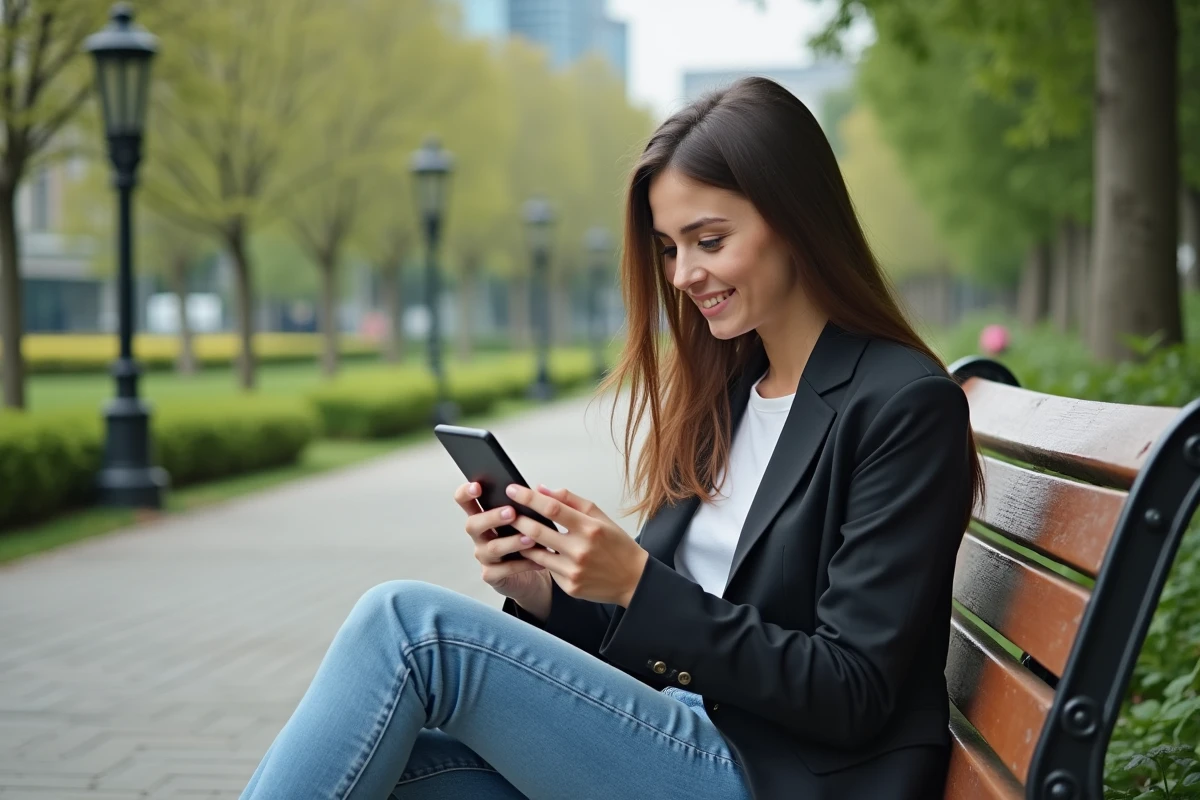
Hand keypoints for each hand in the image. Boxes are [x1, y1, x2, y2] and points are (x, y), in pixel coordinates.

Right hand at [455, 481, 550, 609]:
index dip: (466, 493)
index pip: (464, 501)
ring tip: (530, 538)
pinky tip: (540, 560)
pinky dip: (524, 564)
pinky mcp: (492, 575)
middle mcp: (479, 536)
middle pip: (473, 524)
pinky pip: (505, 569)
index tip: (477, 486)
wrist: (532, 575)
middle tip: (512, 512)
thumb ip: (529, 504)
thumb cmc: (526, 540)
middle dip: (492, 517)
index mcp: (484, 516)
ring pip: (492, 548)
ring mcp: (484, 556)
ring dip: (512, 542)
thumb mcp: (527, 519)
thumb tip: (539, 490)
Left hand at [505, 484, 648, 606]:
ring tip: (513, 531)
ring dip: (521, 541)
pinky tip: (533, 551)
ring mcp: (573, 570)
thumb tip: (542, 490)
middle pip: (537, 531)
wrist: (633, 579)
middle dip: (517, 519)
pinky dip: (537, 559)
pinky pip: (546, 569)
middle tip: (504, 511)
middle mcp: (581, 549)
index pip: (552, 508)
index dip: (529, 498)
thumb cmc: (616, 544)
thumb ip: (571, 501)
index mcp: (590, 527)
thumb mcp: (600, 516)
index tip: (513, 490)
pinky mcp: (569, 586)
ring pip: (535, 553)